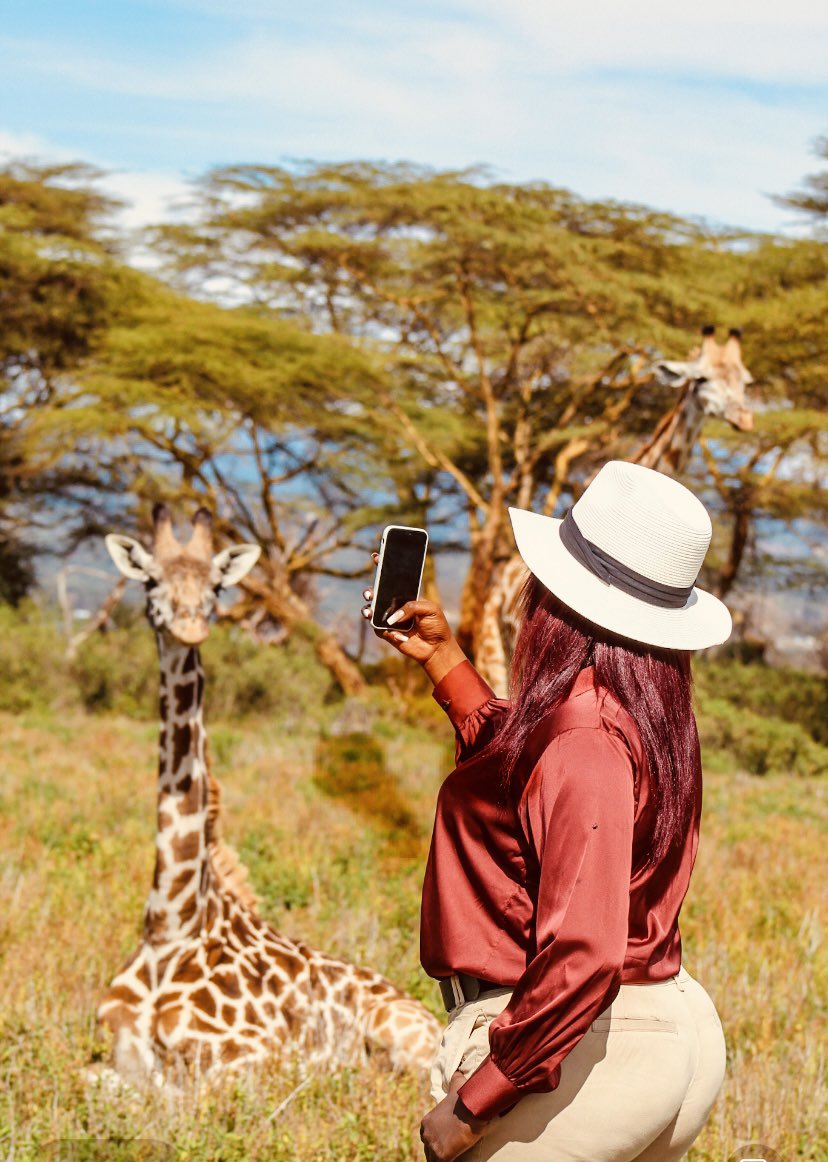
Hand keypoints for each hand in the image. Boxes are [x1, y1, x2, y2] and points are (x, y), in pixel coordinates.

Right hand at [361, 552, 465, 681]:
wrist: (437, 647)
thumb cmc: (436, 625)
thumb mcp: (430, 609)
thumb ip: (412, 607)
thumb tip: (394, 616)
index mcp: (406, 596)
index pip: (393, 579)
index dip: (383, 567)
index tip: (376, 557)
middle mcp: (395, 606)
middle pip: (377, 594)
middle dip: (370, 591)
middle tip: (370, 593)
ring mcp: (389, 619)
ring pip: (372, 610)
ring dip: (367, 609)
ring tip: (369, 611)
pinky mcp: (387, 633)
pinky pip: (378, 628)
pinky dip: (383, 628)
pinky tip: (395, 632)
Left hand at [420, 1071, 486, 1161]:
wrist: (473, 1108)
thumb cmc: (466, 1098)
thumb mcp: (458, 1085)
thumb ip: (455, 1079)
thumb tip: (458, 1070)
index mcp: (427, 1120)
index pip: (426, 1134)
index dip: (435, 1139)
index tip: (445, 1141)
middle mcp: (426, 1133)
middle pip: (428, 1147)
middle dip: (436, 1150)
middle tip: (449, 1150)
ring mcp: (432, 1144)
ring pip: (432, 1158)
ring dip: (439, 1158)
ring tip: (450, 1157)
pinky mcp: (441, 1155)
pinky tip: (454, 1161)